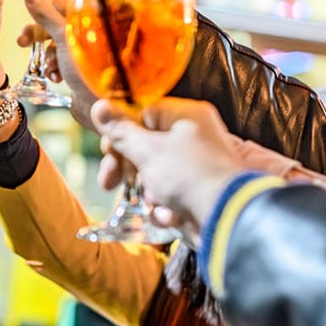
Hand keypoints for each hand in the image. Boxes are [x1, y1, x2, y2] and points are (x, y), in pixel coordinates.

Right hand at [20, 0, 96, 128]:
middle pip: (53, 24)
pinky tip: (56, 79)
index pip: (58, 3)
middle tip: (22, 43)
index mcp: (88, 18)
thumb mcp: (66, 37)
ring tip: (52, 70)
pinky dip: (54, 69)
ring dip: (47, 57)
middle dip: (38, 35)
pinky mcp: (80, 69)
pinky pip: (59, 62)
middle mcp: (87, 31)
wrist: (105, 107)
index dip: (40, 10)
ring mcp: (84, 51)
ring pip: (54, 45)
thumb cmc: (92, 68)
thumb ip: (46, 15)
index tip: (28, 17)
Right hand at [91, 97, 244, 235]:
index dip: (121, 134)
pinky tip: (171, 215)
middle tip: (109, 181)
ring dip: (148, 192)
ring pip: (154, 175)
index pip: (142, 115)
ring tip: (155, 201)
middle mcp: (193, 138)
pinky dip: (165, 209)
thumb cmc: (191, 176)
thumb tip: (99, 107)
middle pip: (145, 146)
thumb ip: (120, 131)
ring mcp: (196, 168)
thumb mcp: (147, 150)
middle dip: (126, 168)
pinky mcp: (198, 194)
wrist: (226, 219)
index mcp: (185, 116)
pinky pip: (170, 196)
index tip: (107, 150)